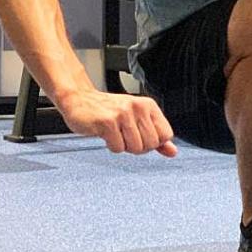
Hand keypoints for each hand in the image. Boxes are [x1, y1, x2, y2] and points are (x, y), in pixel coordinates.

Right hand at [58, 89, 177, 156]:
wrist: (78, 100)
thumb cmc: (108, 110)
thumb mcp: (136, 119)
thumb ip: (156, 136)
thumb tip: (172, 152)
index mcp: (148, 105)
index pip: (166, 135)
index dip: (153, 143)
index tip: (140, 137)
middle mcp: (138, 107)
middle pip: (151, 144)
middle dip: (137, 147)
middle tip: (124, 136)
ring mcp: (123, 113)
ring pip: (135, 147)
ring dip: (123, 146)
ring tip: (115, 133)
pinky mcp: (108, 122)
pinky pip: (118, 148)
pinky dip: (111, 146)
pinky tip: (106, 134)